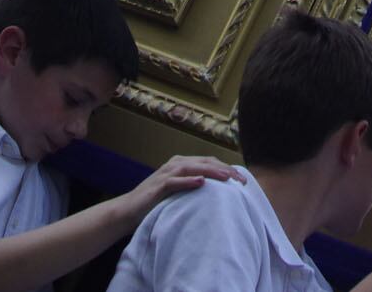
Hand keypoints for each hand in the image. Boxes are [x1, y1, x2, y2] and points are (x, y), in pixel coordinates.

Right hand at [121, 155, 238, 219]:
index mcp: (182, 164)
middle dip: (225, 170)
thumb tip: (218, 190)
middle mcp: (175, 164)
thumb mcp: (178, 191)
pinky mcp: (158, 186)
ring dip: (212, 172)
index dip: (227, 168)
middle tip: (242, 180)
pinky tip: (201, 182)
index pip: (209, 162)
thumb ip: (193, 186)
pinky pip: (175, 181)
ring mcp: (166, 173)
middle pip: (205, 162)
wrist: (129, 210)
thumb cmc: (156, 203)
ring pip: (193, 168)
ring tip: (228, 178)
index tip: (243, 180)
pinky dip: (188, 181)